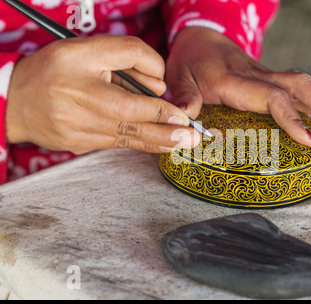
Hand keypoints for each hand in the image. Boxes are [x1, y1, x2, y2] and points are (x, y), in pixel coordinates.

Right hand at [6, 35, 199, 153]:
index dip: (158, 100)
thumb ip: (129, 58)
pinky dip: (141, 144)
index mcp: (81, 75)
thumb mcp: (89, 50)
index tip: (182, 114)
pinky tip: (161, 145)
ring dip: (158, 142)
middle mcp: (79, 106)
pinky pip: (116, 144)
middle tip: (192, 138)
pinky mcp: (78, 144)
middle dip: (165, 131)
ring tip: (184, 145)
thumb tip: (159, 86)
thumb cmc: (54, 70)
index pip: (128, 86)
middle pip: (131, 121)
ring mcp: (78, 130)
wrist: (15, 101)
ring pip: (126, 137)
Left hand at [166, 27, 310, 145]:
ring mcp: (270, 77)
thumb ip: (183, 94)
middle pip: (298, 86)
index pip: (270, 96)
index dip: (291, 116)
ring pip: (308, 84)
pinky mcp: (275, 80)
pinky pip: (304, 88)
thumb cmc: (190, 61)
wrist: (201, 38)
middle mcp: (258, 76)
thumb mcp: (178, 76)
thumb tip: (186, 116)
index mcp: (235, 79)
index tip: (309, 138)